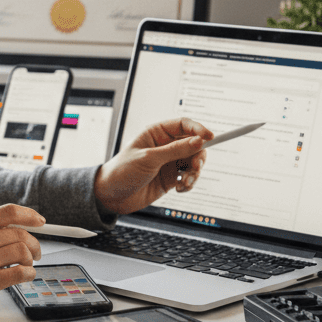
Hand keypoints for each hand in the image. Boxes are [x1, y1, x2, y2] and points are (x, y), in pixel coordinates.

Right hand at [0, 204, 44, 321]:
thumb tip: (11, 230)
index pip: (8, 212)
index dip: (29, 215)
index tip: (39, 221)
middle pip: (19, 234)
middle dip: (34, 243)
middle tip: (36, 252)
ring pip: (22, 252)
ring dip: (31, 260)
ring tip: (28, 266)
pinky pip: (20, 273)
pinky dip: (29, 274)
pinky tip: (25, 276)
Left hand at [93, 117, 213, 216]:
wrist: (111, 197)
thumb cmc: (123, 171)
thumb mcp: (149, 159)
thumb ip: (175, 150)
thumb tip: (199, 141)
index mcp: (157, 133)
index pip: (184, 125)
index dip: (199, 129)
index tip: (210, 137)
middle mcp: (165, 146)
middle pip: (194, 145)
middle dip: (198, 156)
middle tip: (195, 168)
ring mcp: (169, 162)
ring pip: (193, 162)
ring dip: (195, 173)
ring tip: (186, 183)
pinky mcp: (171, 178)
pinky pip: (189, 178)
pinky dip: (189, 184)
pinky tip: (179, 189)